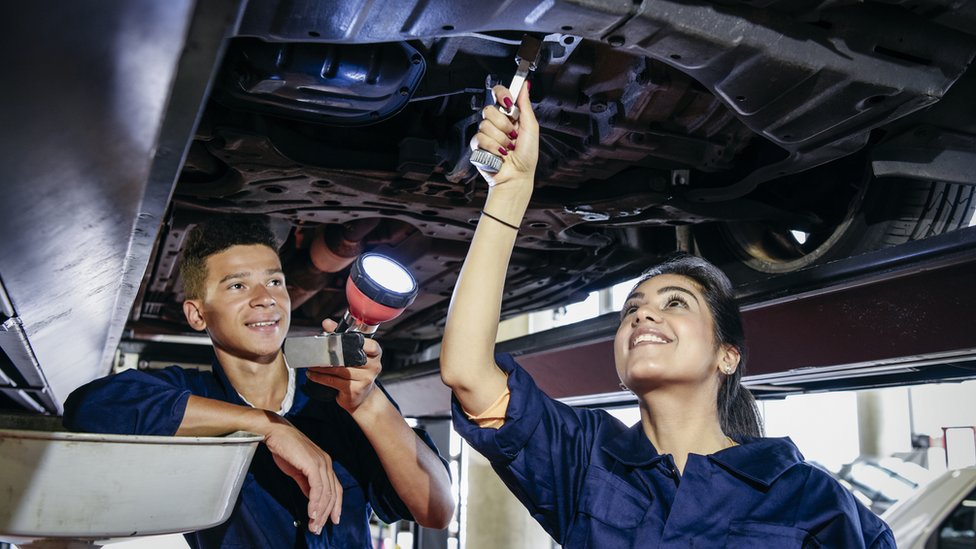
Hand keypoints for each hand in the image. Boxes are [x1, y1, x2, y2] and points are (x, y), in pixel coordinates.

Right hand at [262, 412, 342, 532]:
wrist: (275, 432)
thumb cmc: (285, 448)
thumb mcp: (298, 470)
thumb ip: (306, 483)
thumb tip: (311, 498)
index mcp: (325, 464)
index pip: (335, 489)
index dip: (336, 506)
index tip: (332, 521)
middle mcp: (327, 463)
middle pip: (332, 494)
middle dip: (326, 514)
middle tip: (317, 529)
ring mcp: (321, 463)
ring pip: (326, 493)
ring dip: (319, 512)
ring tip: (313, 525)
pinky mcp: (312, 464)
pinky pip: (317, 488)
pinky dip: (315, 502)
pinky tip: (310, 513)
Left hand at [306, 318, 380, 413]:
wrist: (362, 397)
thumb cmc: (357, 372)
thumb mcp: (353, 353)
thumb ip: (341, 336)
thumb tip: (327, 323)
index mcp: (375, 354)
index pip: (369, 344)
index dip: (355, 342)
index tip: (339, 340)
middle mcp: (374, 366)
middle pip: (349, 357)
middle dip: (330, 355)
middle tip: (316, 352)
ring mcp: (366, 379)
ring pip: (339, 369)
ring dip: (321, 367)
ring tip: (311, 364)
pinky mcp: (355, 390)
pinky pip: (333, 381)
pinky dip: (320, 377)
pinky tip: (313, 374)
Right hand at [470, 83, 538, 190]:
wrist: (517, 176)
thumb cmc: (527, 156)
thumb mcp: (531, 127)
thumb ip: (525, 105)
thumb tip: (525, 85)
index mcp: (510, 116)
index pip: (499, 94)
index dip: (501, 94)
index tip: (507, 102)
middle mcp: (497, 123)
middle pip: (489, 109)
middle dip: (503, 124)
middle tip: (513, 136)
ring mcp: (486, 134)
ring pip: (485, 125)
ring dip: (500, 139)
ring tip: (507, 148)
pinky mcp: (478, 145)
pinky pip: (480, 138)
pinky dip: (492, 147)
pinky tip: (499, 154)